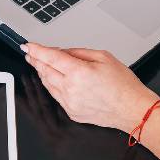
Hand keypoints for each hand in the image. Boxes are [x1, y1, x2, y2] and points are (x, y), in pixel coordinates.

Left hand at [22, 43, 159, 131]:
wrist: (133, 110)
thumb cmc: (123, 85)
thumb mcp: (103, 57)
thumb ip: (79, 53)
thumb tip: (62, 52)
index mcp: (78, 72)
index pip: (50, 57)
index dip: (36, 50)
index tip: (27, 46)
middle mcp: (71, 89)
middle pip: (45, 71)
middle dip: (35, 60)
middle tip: (30, 53)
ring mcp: (70, 103)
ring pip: (47, 84)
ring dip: (42, 73)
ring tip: (39, 64)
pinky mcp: (72, 112)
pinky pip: (56, 96)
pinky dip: (52, 85)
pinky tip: (53, 79)